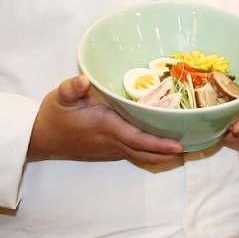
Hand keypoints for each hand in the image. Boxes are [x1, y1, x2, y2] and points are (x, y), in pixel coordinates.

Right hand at [28, 74, 182, 167]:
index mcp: (105, 127)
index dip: (158, 143)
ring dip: (165, 155)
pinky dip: (153, 153)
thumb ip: (71, 88)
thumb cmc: (54, 114)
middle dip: (171, 152)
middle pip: (147, 152)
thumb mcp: (60, 96)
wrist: (40, 137)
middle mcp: (112, 142)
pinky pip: (136, 155)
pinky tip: (167, 147)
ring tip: (190, 149)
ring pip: (143, 156)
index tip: (179, 145)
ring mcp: (112, 150)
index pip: (136, 138)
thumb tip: (83, 80)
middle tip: (198, 147)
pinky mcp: (110, 151)